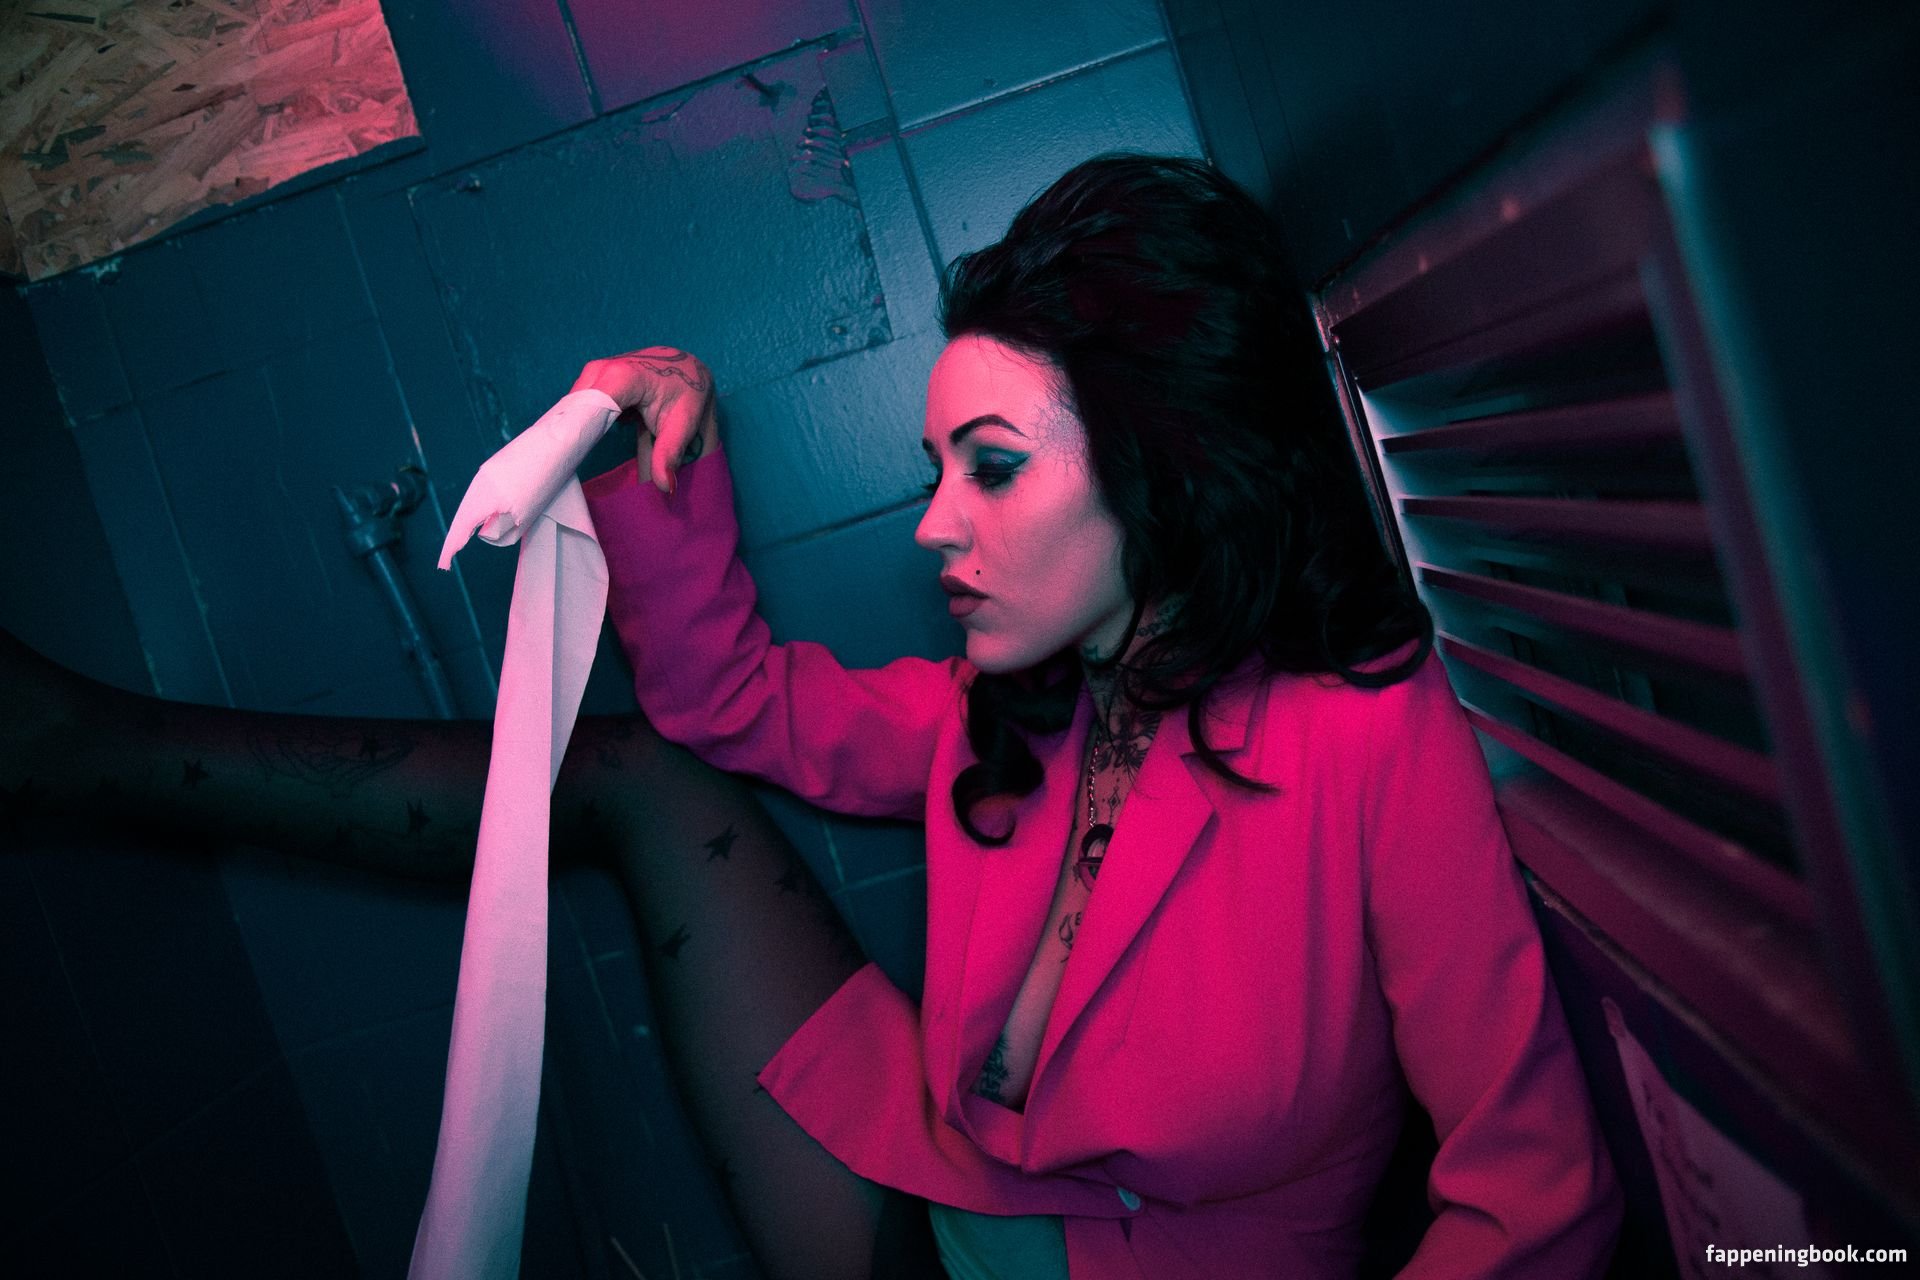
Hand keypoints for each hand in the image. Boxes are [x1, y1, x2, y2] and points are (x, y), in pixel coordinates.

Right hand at [571, 347, 719, 494]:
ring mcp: (596, 370)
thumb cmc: (687, 393)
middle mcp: (604, 368)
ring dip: (577, 428)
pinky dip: (582, 420)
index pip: (588, 407)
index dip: (578, 434)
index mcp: (625, 376)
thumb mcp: (684, 424)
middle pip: (576, 408)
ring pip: (574, 405)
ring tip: (580, 453)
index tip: (571, 460)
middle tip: (575, 464)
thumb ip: (669, 453)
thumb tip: (665, 486)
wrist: (686, 367)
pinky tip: (591, 436)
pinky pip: (579, 401)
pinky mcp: (593, 375)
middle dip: (574, 435)